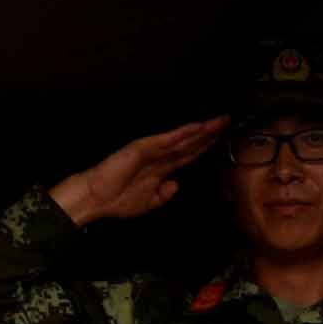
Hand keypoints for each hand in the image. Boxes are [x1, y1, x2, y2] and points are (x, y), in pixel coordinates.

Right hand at [50, 116, 222, 225]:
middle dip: (209, 134)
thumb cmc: (117, 200)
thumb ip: (163, 195)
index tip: (222, 139)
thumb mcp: (148, 203)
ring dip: (200, 130)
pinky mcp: (142, 148)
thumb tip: (176, 185)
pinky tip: (195, 128)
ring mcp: (152, 150)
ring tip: (217, 121)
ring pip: (182, 139)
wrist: (96, 199)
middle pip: (190, 143)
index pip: (189, 155)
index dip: (206, 147)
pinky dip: (181, 134)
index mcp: (162, 169)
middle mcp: (160, 157)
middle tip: (226, 120)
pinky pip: (166, 140)